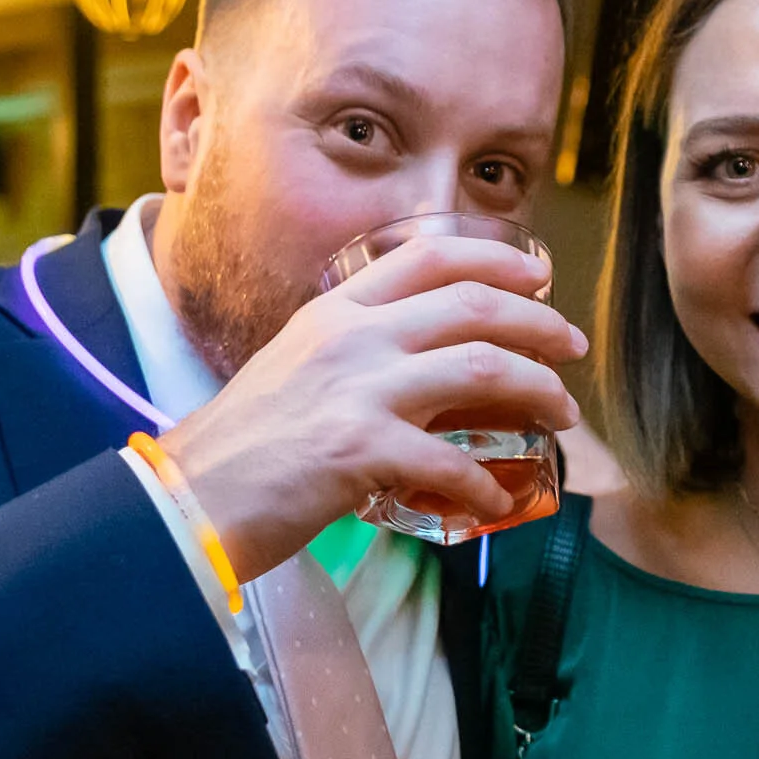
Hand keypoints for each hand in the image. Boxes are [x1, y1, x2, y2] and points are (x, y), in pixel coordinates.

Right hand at [160, 236, 585, 578]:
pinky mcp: (359, 451)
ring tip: (563, 417)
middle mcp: (350, 338)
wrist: (185, 501)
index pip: (429, 255)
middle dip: (539, 323)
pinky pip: (451, 462)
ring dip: (538, 390)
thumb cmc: (240, 449)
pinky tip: (499, 503)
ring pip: (479, 367)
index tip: (537, 279)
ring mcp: (357, 391)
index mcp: (334, 313)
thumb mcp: (294, 370)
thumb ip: (349, 356)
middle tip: (572, 348)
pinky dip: (486, 485)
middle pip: (472, 304)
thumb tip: (413, 371)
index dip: (496, 259)